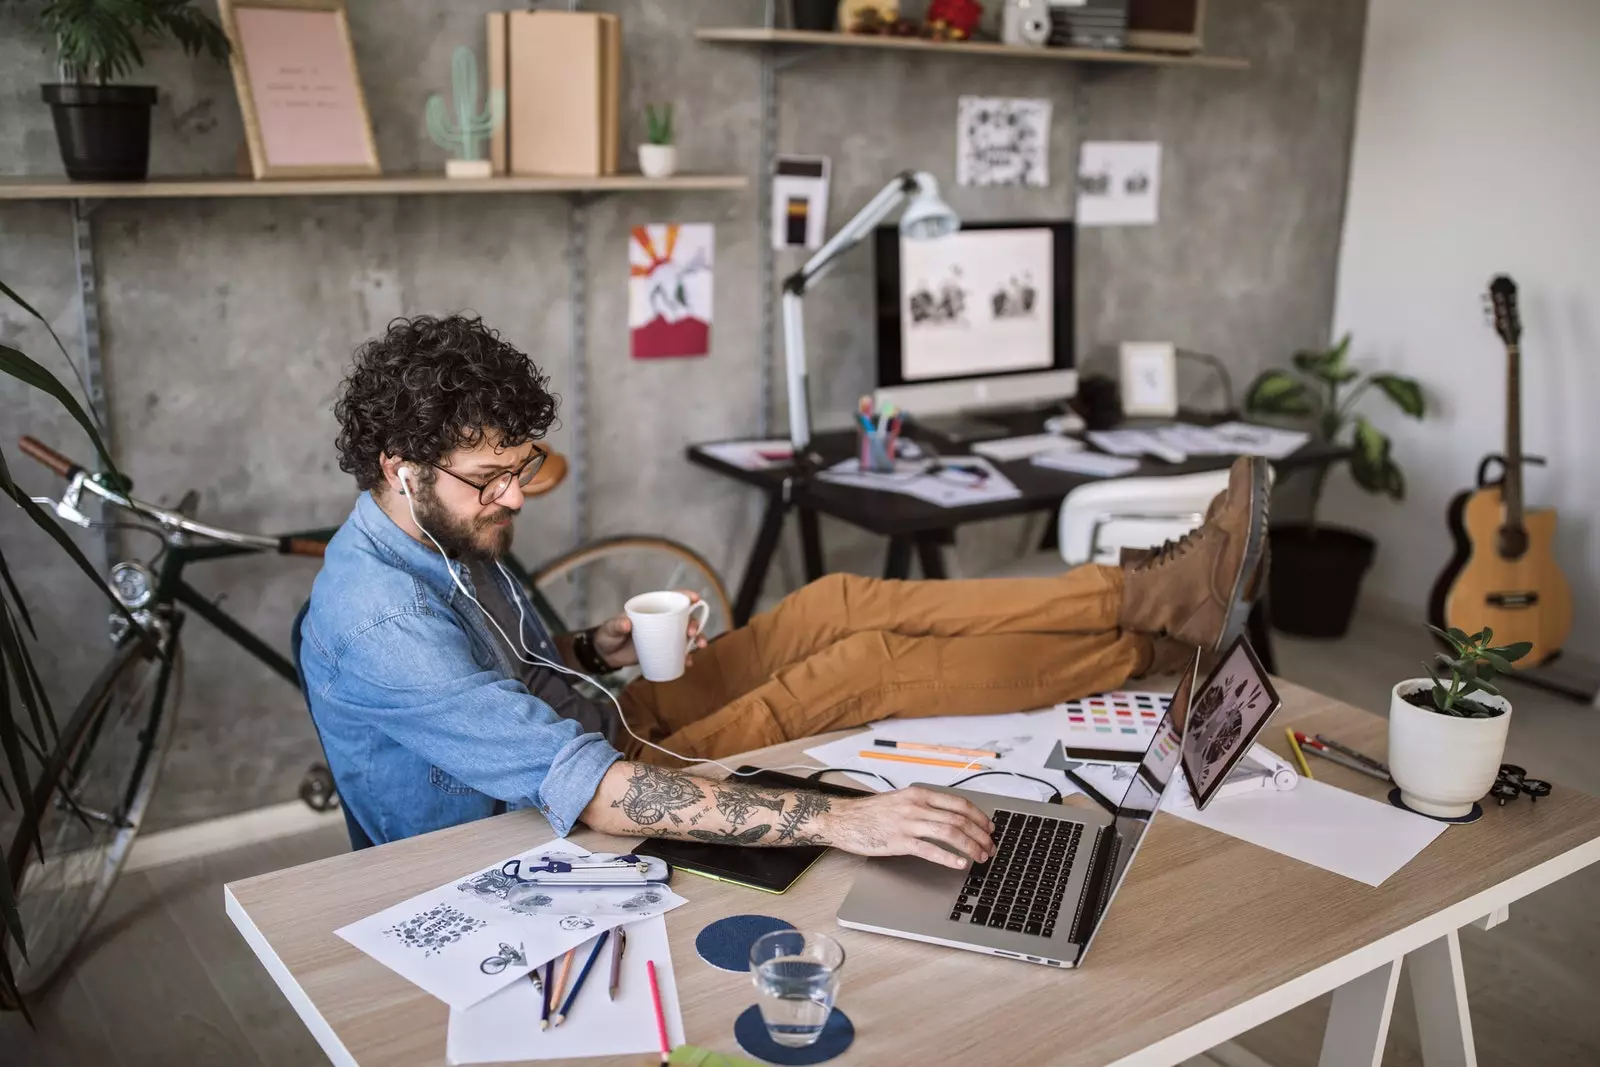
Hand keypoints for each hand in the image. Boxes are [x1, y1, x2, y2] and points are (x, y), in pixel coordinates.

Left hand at [590, 590, 709, 669]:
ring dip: (697, 639)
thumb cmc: (608, 635)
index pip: (670, 599)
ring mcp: (663, 637)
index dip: (685, 596)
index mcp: (651, 609)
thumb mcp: (611, 628)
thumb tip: (626, 623)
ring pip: (686, 635)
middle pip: (684, 618)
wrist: (605, 655)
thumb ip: (617, 624)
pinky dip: (686, 656)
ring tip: (699, 646)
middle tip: (692, 632)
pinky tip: (689, 661)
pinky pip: (678, 653)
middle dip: (694, 622)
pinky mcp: (662, 651)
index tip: (695, 598)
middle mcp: (661, 621)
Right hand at [825, 786, 993, 870]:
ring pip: (949, 833)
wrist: (844, 819)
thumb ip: (923, 806)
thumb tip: (950, 817)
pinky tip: (959, 863)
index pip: (958, 804)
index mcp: (919, 794)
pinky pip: (930, 849)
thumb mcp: (901, 800)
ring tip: (980, 857)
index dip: (979, 817)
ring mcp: (908, 823)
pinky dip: (949, 857)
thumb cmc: (870, 812)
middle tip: (990, 847)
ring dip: (970, 846)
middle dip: (980, 835)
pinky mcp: (899, 841)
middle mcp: (916, 806)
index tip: (989, 828)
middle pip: (959, 819)